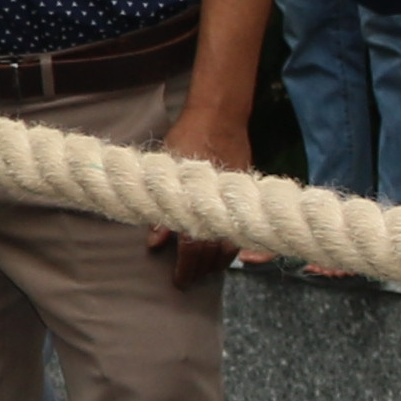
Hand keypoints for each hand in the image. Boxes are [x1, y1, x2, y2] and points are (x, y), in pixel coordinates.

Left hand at [153, 83, 254, 289]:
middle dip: (200, 269)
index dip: (185, 268)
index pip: (192, 248)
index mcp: (197, 206)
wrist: (219, 118)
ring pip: (231, 246)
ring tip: (206, 272)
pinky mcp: (246, 197)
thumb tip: (154, 241)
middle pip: (213, 252)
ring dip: (218, 262)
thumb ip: (160, 211)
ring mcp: (237, 204)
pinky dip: (233, 246)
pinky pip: (242, 231)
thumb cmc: (186, 140)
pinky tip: (225, 251)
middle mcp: (221, 210)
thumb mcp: (164, 173)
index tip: (179, 282)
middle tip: (189, 280)